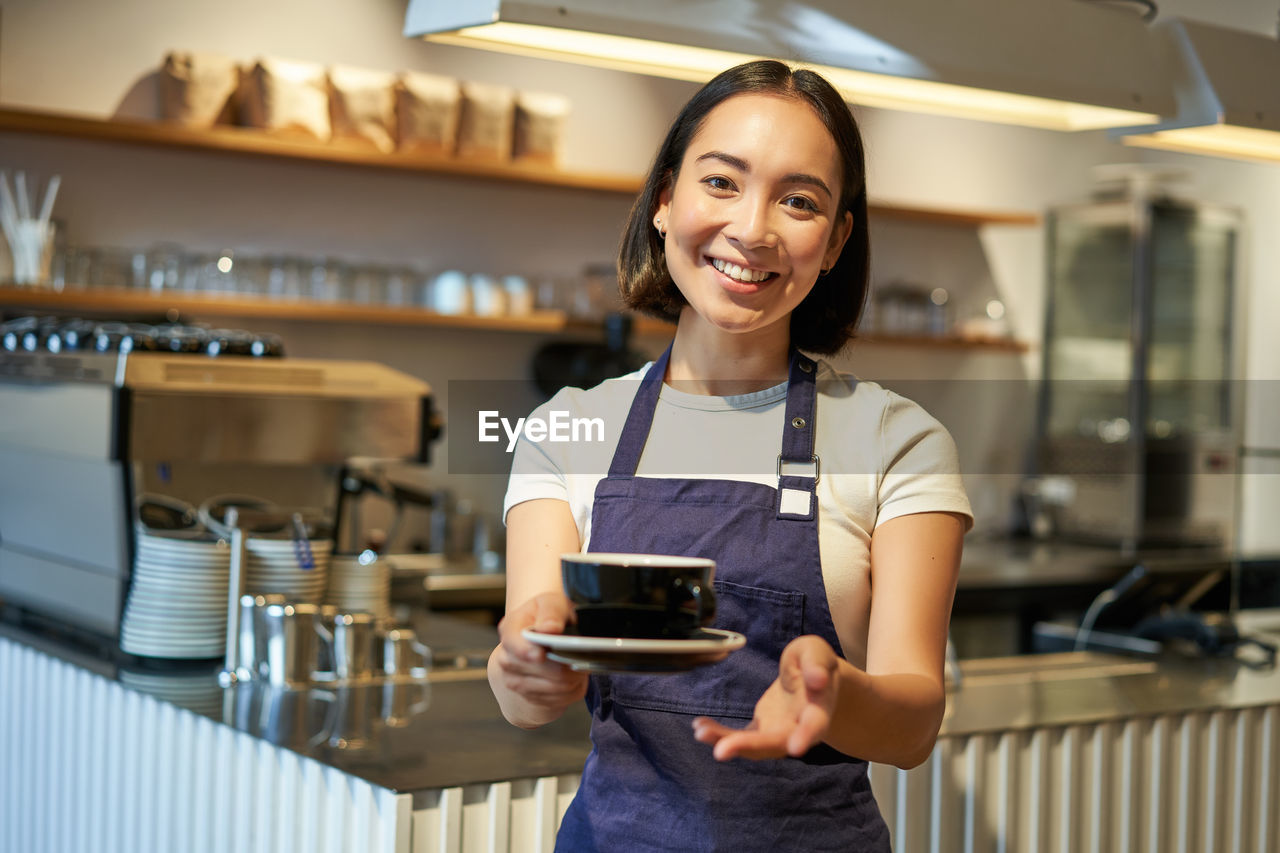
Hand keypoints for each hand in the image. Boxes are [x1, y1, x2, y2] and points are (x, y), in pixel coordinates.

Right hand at [490, 592, 588, 718]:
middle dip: (564, 663)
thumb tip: (550, 628)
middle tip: (580, 654)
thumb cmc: (551, 616)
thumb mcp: (553, 604)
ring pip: (552, 687)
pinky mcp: (530, 696)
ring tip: (579, 663)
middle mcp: (507, 657)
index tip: (541, 654)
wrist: (547, 634)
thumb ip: (551, 613)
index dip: (527, 651)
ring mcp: (515, 680)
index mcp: (510, 629)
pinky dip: (572, 689)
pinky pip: (558, 700)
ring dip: (572, 678)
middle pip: (537, 669)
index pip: (513, 644)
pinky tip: (575, 677)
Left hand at [692, 635, 838, 760]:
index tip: (795, 748)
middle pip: (776, 743)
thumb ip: (816, 662)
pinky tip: (699, 726)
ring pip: (754, 746)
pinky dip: (720, 735)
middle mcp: (798, 729)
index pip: (815, 725)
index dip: (806, 736)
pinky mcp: (762, 730)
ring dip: (727, 742)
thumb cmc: (813, 661)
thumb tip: (817, 679)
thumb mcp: (816, 652)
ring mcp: (778, 733)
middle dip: (748, 746)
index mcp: (818, 709)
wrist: (811, 678)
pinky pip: (741, 738)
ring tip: (701, 732)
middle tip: (721, 751)